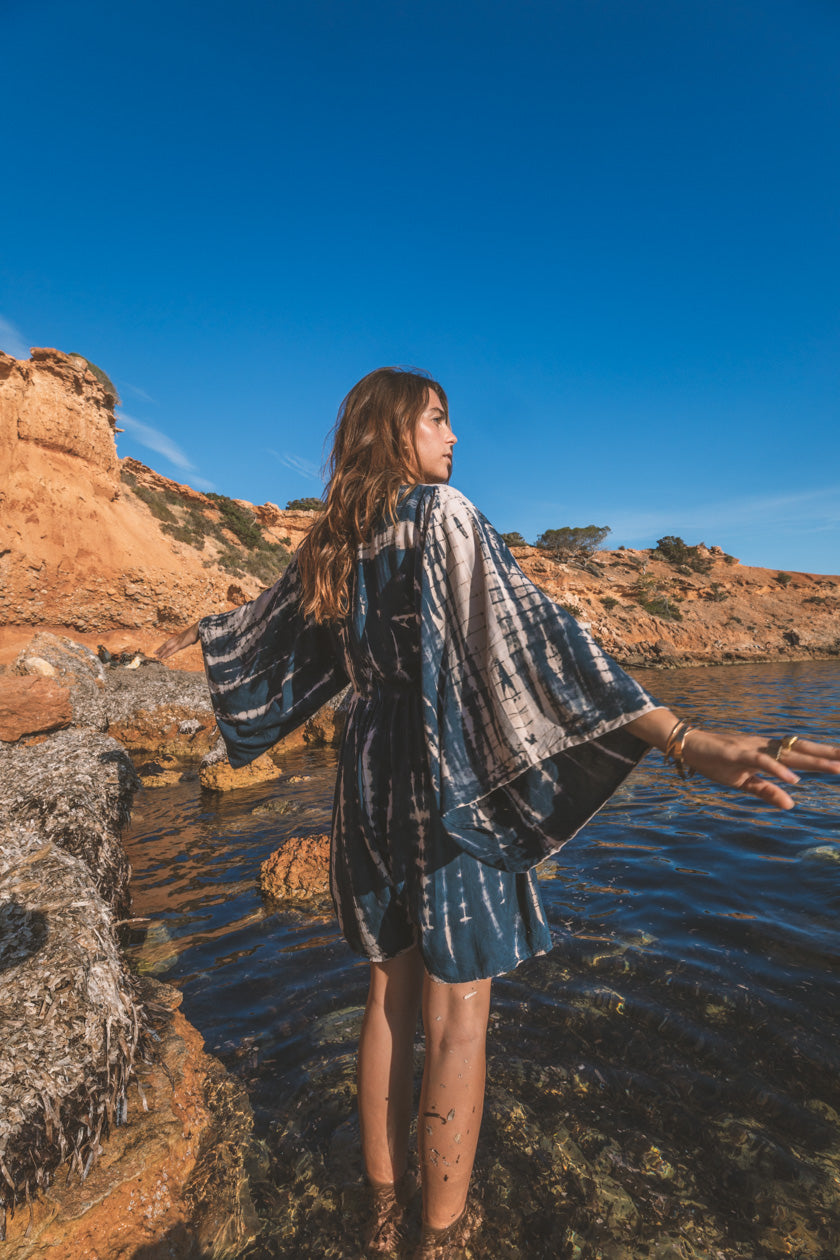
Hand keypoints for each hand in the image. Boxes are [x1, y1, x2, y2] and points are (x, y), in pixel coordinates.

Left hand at [155, 622, 199, 661]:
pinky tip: (163, 657)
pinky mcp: (180, 645)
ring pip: (167, 648)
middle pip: (166, 644)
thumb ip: (191, 640)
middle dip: (160, 649)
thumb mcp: (193, 637)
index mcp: (179, 637)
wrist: (198, 629)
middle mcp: (176, 639)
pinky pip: (172, 650)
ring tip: (157, 656)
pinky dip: (167, 654)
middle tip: (154, 652)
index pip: (170, 641)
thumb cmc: (197, 632)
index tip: (160, 648)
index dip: (165, 645)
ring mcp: (177, 642)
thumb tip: (193, 642)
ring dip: (161, 652)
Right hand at [680, 730, 839, 809]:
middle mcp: (766, 746)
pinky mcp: (738, 753)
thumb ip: (767, 792)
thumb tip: (790, 805)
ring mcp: (753, 748)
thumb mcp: (744, 783)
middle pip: (803, 750)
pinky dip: (778, 770)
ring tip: (837, 769)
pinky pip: (762, 762)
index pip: (802, 753)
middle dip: (829, 755)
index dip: (824, 756)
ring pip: (789, 754)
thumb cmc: (716, 761)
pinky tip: (794, 779)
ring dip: (814, 762)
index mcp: (769, 752)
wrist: (688, 745)